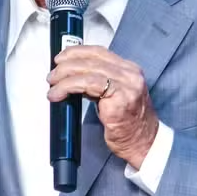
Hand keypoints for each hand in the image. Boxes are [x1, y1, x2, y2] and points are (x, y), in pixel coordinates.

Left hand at [47, 45, 158, 169]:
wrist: (143, 143)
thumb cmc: (128, 124)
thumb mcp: (112, 97)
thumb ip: (96, 83)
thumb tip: (71, 77)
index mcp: (129, 70)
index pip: (99, 52)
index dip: (76, 52)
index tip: (61, 57)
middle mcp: (129, 74)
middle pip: (91, 59)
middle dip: (66, 65)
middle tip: (52, 75)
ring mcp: (126, 84)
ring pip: (87, 70)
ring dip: (64, 77)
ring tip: (53, 86)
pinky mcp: (119, 97)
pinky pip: (87, 84)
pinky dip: (68, 86)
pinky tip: (59, 93)